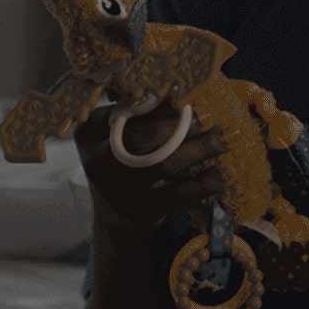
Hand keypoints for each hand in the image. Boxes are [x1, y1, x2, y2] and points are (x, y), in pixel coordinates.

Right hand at [75, 101, 226, 239]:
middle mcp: (98, 162)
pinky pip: (178, 194)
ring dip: (198, 149)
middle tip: (204, 119)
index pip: (120, 112)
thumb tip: (176, 91)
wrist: (115, 217)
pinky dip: (202, 183)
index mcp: (87, 136)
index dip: (152, 102)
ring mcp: (121, 189)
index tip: (179, 92)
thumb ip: (134, 116)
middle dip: (179, 125)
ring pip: (164, 163)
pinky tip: (218, 174)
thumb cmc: (120, 163)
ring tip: (221, 140)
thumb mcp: (112, 139)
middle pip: (142, 137)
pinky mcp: (143, 210)